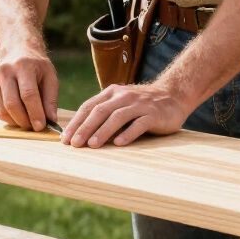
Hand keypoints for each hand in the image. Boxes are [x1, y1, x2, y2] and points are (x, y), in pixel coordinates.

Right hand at [0, 51, 58, 131]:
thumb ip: (50, 99)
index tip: (41, 126)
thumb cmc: (37, 68)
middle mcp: (5, 71)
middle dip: (24, 121)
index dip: (35, 113)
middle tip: (34, 127)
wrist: (18, 52)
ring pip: (2, 110)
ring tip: (27, 122)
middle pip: (12, 104)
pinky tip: (18, 115)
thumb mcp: (50, 77)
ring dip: (16, 122)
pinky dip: (8, 118)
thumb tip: (51, 120)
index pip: (28, 94)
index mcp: (23, 66)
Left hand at [61, 83, 192, 147]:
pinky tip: (119, 143)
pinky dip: (128, 133)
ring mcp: (139, 104)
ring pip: (117, 117)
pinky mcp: (154, 114)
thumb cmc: (142, 105)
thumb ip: (104, 114)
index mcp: (112, 93)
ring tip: (92, 145)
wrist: (173, 95)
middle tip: (74, 144)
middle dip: (85, 128)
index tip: (65, 139)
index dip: (76, 122)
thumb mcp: (121, 104)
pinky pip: (139, 124)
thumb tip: (80, 133)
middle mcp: (124, 96)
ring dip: (103, 131)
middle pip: (100, 111)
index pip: (89, 107)